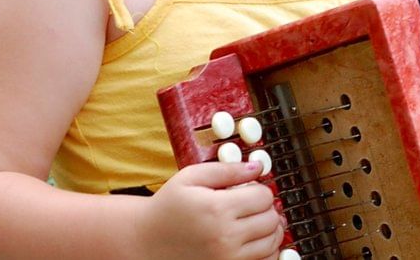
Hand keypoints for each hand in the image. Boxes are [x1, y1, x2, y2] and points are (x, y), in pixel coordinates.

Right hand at [138, 160, 284, 259]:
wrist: (147, 242)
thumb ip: (226, 170)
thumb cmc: (168, 207)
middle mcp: (225, 238)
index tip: (249, 190)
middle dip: (266, 209)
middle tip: (252, 205)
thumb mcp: (191, 177)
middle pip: (271, 220)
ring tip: (253, 222)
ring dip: (269, 230)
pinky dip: (266, 251)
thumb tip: (257, 167)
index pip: (264, 197)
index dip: (260, 190)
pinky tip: (252, 241)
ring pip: (272, 243)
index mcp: (217, 209)